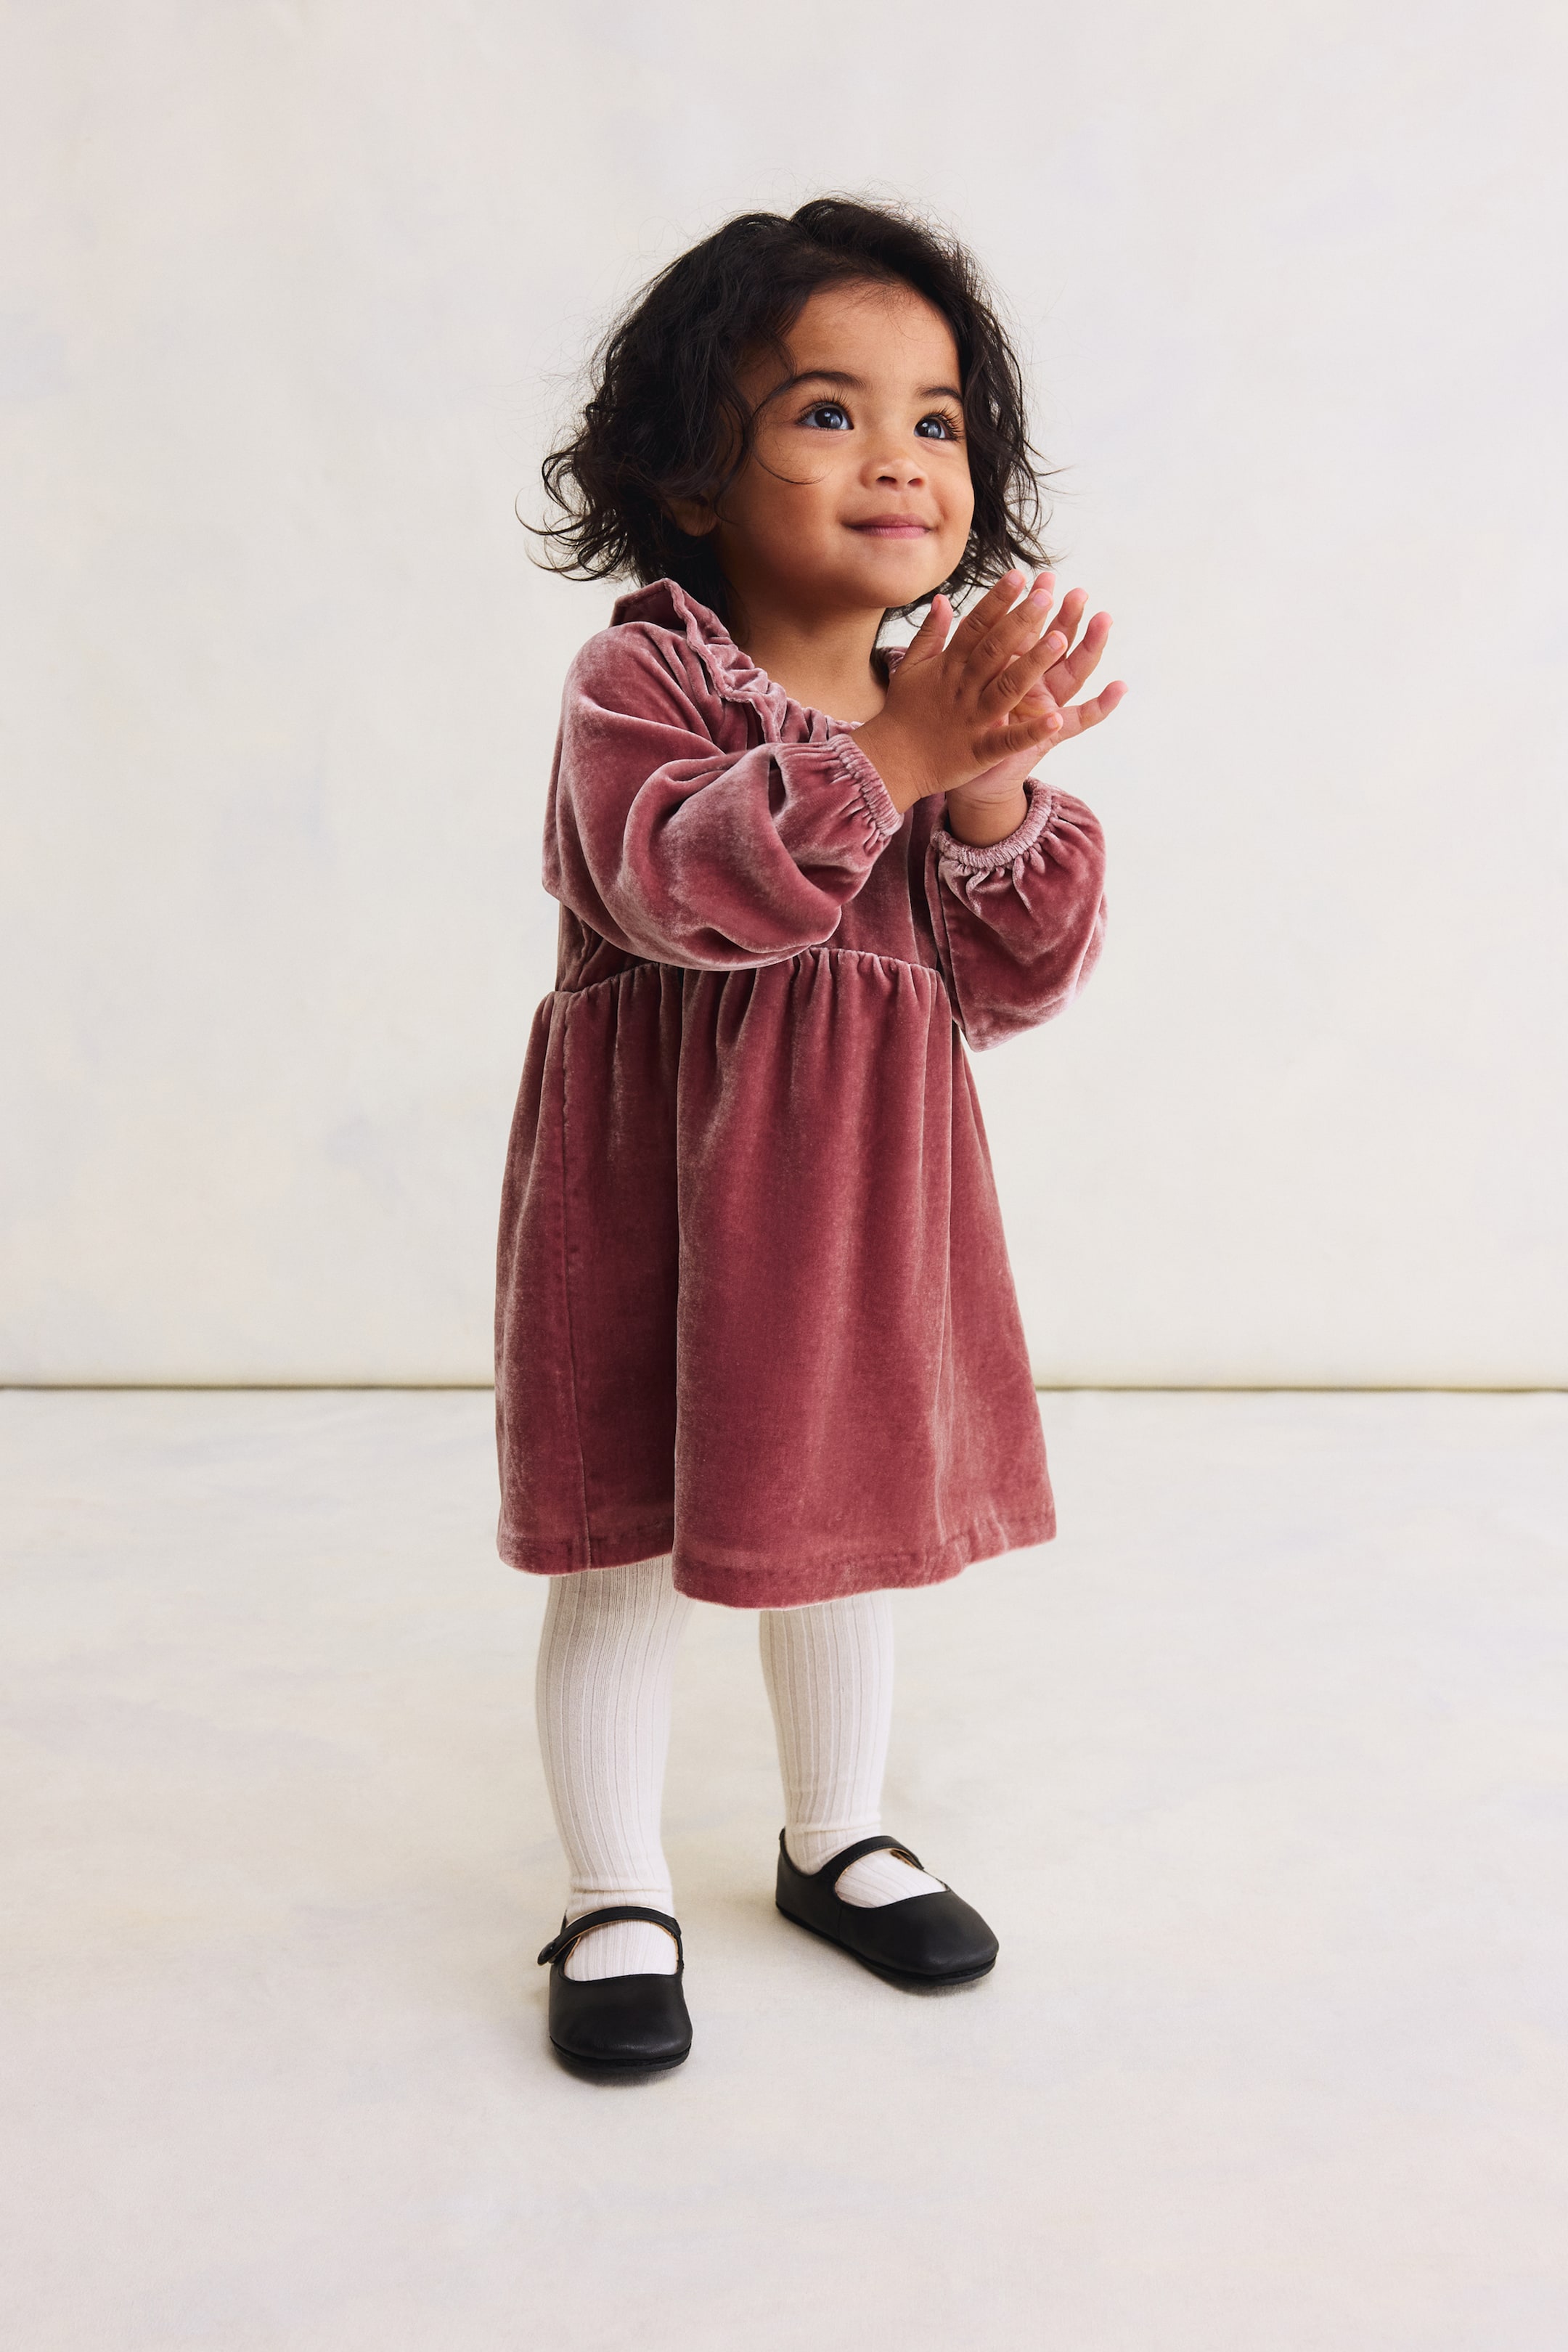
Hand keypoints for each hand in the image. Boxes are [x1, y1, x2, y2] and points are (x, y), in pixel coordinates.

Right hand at [854, 568, 1072, 814]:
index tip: (1018, 575)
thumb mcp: (911, 668)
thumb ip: (930, 633)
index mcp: (948, 667)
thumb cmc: (902, 714)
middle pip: (994, 650)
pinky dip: (1030, 731)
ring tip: (1060, 640)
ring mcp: (972, 720)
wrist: (889, 763)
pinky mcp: (979, 751)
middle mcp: (962, 689)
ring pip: (1007, 688)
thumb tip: (941, 599)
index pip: (975, 626)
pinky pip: (1007, 741)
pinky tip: (1056, 719)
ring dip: (1033, 665)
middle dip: (1020, 622)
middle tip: (1045, 596)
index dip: (997, 600)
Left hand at [944, 583, 1128, 845]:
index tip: (1042, 577)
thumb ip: (959, 645)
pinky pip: (1080, 720)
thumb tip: (948, 604)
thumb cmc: (959, 725)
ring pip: (1072, 674)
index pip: (1026, 630)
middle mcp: (1033, 684)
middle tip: (1078, 591)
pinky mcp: (1049, 735)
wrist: (962, 775)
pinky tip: (1120, 687)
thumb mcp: (958, 680)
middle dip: (1067, 618)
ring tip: (1104, 620)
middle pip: (1055, 646)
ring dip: (1089, 648)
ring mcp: (1045, 708)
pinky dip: (1100, 706)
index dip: (1034, 606)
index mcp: (1010, 669)